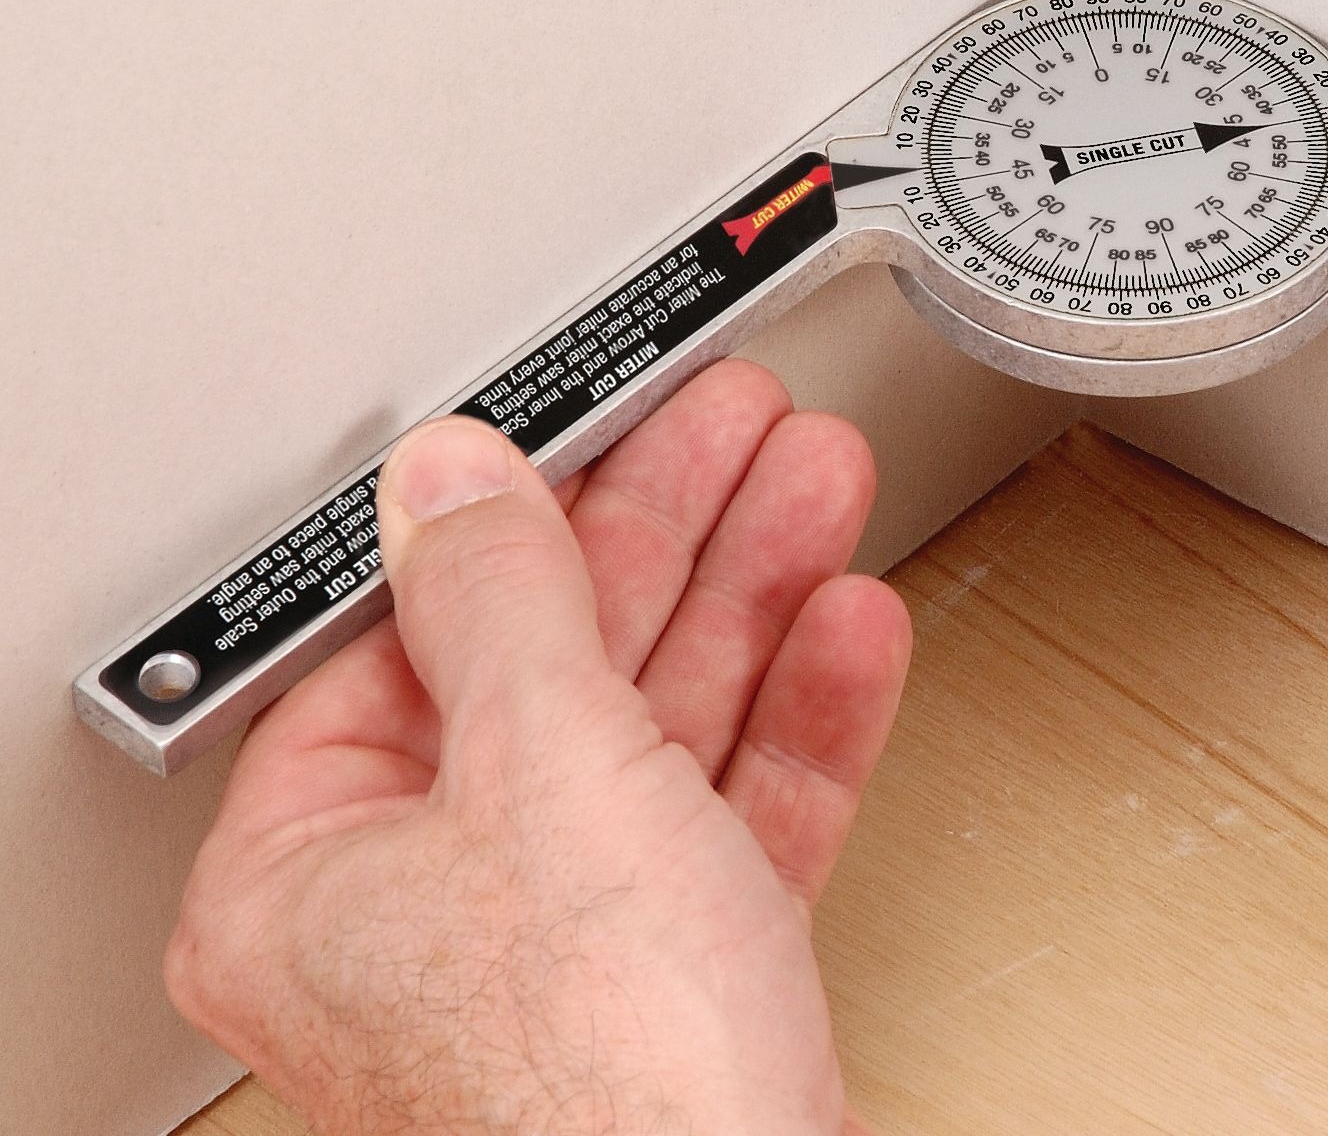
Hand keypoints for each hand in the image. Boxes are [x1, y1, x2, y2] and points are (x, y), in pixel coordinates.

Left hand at [167, 360, 910, 1135]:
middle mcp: (425, 918)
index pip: (407, 642)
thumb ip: (504, 605)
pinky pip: (733, 816)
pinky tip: (848, 630)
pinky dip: (796, 719)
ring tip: (817, 482)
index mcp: (313, 878)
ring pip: (660, 731)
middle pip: (554, 672)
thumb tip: (454, 479)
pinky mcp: (685, 983)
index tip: (599, 424)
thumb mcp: (543, 773)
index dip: (518, 520)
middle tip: (739, 427)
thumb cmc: (605, 1089)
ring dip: (752, 599)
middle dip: (672, 535)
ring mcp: (565, 954)